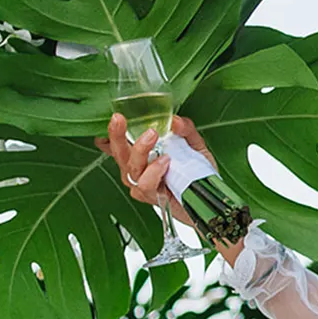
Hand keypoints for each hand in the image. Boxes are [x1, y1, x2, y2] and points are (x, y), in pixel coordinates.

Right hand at [93, 114, 214, 228]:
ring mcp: (141, 184)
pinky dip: (153, 171)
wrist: (209, 199)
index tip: (112, 118)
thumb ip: (186, 130)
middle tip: (119, 119)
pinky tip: (165, 162)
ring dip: (140, 150)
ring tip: (153, 136)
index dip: (108, 134)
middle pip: (119, 152)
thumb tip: (175, 120)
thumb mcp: (194, 145)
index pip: (117, 144)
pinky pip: (145, 184)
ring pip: (131, 167)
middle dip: (116, 135)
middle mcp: (136, 169)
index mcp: (141, 155)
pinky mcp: (150, 197)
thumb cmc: (196, 173)